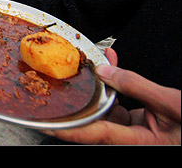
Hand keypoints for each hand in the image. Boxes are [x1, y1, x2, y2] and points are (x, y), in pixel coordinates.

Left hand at [41, 48, 180, 144]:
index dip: (64, 128)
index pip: (92, 134)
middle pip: (95, 122)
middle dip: (78, 102)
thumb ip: (136, 87)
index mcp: (138, 144)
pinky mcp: (143, 125)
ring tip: (90, 66)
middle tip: (56, 86)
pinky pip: (121, 106)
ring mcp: (137, 133)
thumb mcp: (173, 103)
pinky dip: (117, 88)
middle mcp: (132, 141)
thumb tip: (105, 71)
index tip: (42, 122)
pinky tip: (113, 68)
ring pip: (107, 111)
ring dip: (99, 89)